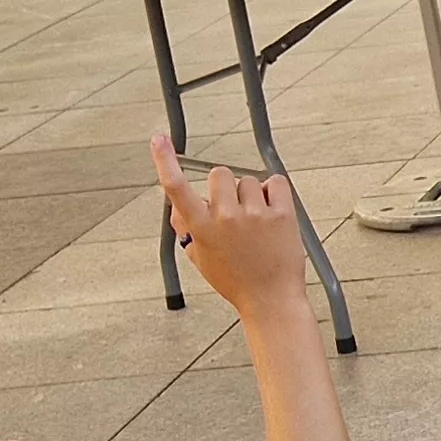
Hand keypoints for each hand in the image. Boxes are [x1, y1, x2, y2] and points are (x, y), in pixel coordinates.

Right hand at [149, 138, 305, 315]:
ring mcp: (255, 215)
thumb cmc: (237, 282)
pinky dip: (275, 192)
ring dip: (251, 195)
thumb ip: (187, 229)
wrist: (271, 300)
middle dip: (225, 187)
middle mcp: (226, 218)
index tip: (159, 140)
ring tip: (256, 222)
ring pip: (248, 180)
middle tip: (234, 210)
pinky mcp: (281, 214)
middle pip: (220, 174)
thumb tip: (178, 207)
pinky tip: (273, 212)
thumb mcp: (202, 258)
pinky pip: (276, 182)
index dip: (164, 161)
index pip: (176, 188)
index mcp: (202, 229)